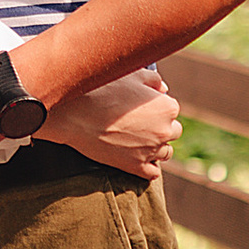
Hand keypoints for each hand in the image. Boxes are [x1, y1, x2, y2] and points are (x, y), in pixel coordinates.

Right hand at [46, 67, 180, 179]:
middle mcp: (164, 131)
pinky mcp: (135, 167)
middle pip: (173, 132)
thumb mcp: (131, 75)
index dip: (157, 107)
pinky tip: (138, 157)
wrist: (75, 114)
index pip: (172, 109)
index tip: (142, 107)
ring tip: (138, 140)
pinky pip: (153, 173)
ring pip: (165, 153)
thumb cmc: (102, 90)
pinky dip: (149, 166)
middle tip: (139, 123)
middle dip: (160, 127)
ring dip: (157, 147)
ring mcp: (150, 151)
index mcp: (167, 108)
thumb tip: (163, 89)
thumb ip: (154, 80)